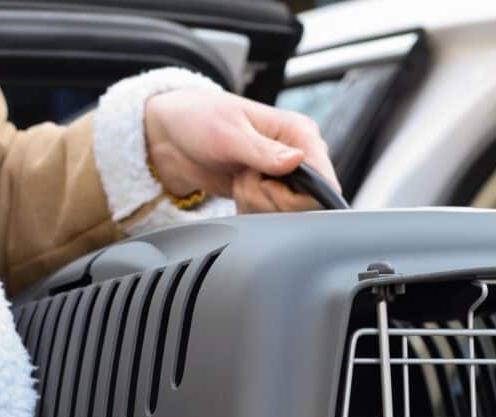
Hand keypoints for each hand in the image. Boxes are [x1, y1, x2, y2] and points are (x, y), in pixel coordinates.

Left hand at [142, 87, 340, 214]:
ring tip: (238, 180)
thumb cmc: (199, 119)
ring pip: (286, 214)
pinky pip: (270, 217)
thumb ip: (263, 151)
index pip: (324, 179)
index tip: (267, 185)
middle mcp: (298, 155)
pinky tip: (237, 192)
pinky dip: (250, 210)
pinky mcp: (268, 193)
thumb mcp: (229, 134)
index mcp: (299, 132)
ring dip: (256, 204)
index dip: (297, 194)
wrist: (171, 137)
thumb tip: (296, 160)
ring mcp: (283, 177)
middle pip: (306, 204)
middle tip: (245, 178)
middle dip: (269, 199)